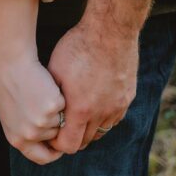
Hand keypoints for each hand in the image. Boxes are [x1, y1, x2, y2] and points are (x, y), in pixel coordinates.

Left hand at [0, 48, 66, 164]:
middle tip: (46, 105)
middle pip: (55, 137)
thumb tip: (48, 144)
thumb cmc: (8, 83)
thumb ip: (26, 132)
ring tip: (43, 93)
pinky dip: (60, 95)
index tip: (60, 144)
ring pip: (62, 121)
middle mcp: (30, 135)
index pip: (42, 157)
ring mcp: (42, 122)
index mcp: (17, 139)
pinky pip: (64, 105)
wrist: (9, 62)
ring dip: (58, 109)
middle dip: (56, 124)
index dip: (54, 153)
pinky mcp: (52, 106)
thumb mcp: (11, 114)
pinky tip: (46, 84)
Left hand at [45, 18, 137, 152]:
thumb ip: (52, 97)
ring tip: (77, 115)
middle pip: (86, 141)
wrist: (110, 30)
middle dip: (72, 137)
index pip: (69, 145)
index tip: (52, 133)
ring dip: (88, 128)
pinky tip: (94, 104)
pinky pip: (114, 118)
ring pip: (101, 131)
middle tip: (62, 126)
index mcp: (81, 109)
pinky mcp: (128, 98)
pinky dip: (102, 118)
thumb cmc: (77, 47)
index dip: (57, 143)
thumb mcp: (54, 71)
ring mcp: (118, 106)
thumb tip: (47, 112)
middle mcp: (102, 113)